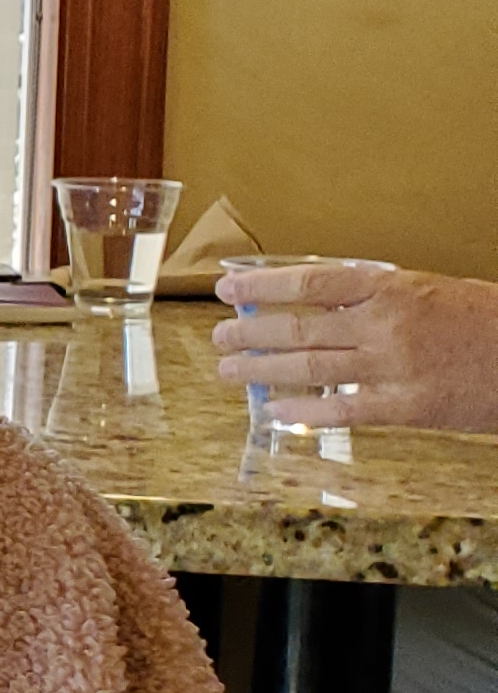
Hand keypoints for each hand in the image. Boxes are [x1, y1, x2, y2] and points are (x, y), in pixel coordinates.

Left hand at [210, 263, 497, 431]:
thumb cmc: (481, 320)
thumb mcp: (426, 291)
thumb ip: (372, 298)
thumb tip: (313, 305)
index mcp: (391, 287)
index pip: (310, 281)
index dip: (261, 285)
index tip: (225, 288)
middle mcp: (386, 324)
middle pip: (298, 327)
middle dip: (249, 332)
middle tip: (220, 337)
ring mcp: (395, 367)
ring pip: (309, 367)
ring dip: (260, 370)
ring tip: (229, 370)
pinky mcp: (408, 407)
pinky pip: (343, 409)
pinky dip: (304, 410)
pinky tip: (276, 411)